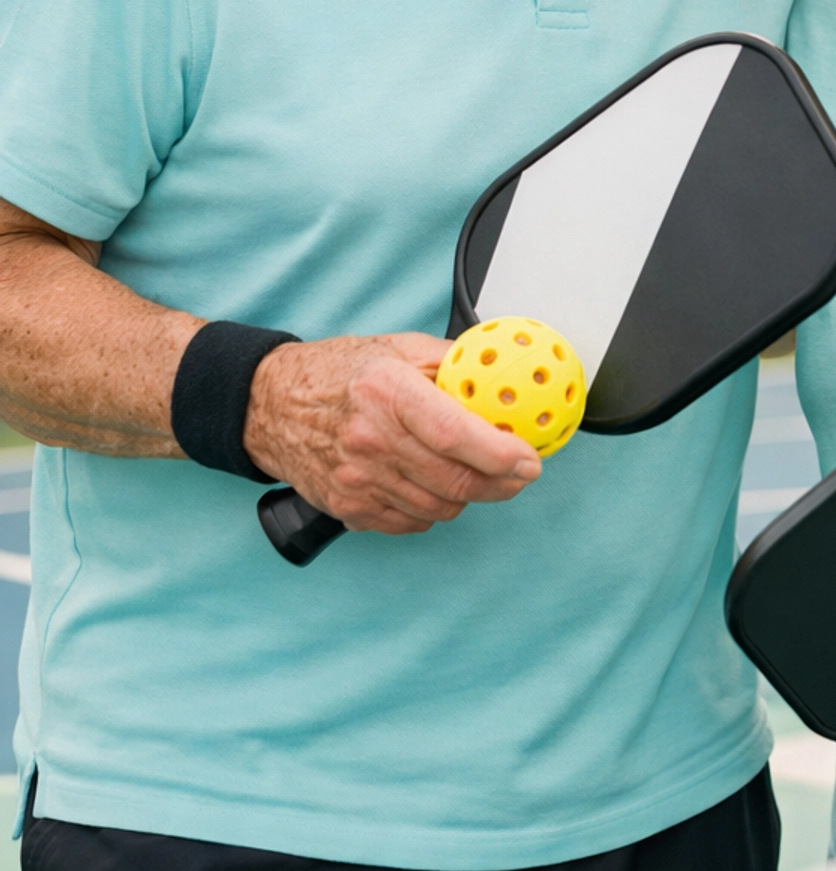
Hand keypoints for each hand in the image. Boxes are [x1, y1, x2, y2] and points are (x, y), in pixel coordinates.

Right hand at [244, 333, 541, 533]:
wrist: (271, 405)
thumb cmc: (336, 373)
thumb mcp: (397, 349)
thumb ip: (452, 363)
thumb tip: (500, 378)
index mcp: (386, 392)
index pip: (455, 434)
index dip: (501, 453)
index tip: (529, 458)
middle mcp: (370, 439)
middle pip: (455, 481)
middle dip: (501, 483)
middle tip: (520, 473)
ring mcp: (357, 480)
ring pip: (439, 507)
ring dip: (469, 495)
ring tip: (477, 474)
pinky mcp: (349, 508)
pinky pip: (412, 522)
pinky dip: (433, 508)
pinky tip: (433, 484)